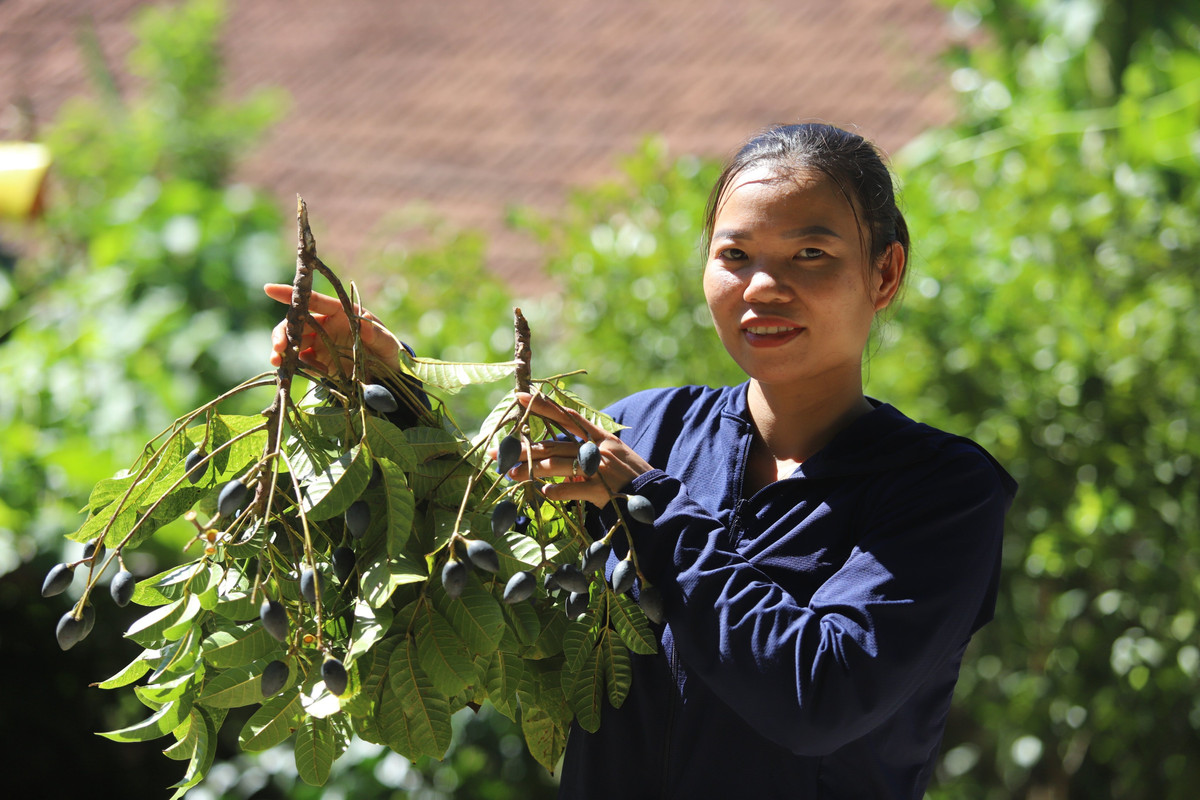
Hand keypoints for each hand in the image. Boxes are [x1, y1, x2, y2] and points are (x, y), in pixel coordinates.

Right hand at [264, 283, 401, 376]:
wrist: (388, 374)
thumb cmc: (388, 350)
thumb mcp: (387, 342)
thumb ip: (377, 334)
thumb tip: (366, 321)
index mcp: (340, 312)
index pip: (312, 300)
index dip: (291, 294)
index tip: (269, 289)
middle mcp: (325, 324)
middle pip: (296, 322)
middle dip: (282, 332)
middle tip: (278, 347)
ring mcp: (319, 343)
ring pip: (292, 341)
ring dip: (281, 350)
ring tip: (277, 362)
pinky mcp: (318, 362)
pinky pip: (300, 361)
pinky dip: (294, 366)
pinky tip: (296, 373)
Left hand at [508, 392, 652, 506]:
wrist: (656, 497)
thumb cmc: (632, 477)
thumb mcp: (614, 455)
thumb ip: (588, 450)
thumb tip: (559, 454)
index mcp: (601, 437)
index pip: (567, 416)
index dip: (543, 406)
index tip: (520, 396)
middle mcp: (598, 448)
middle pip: (554, 445)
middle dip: (524, 448)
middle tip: (498, 452)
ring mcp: (600, 468)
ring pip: (558, 465)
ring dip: (532, 470)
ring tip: (510, 474)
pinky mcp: (602, 489)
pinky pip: (574, 489)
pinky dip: (559, 491)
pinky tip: (544, 494)